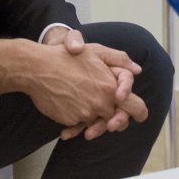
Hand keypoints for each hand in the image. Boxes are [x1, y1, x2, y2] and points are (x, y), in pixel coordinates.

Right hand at [0, 33, 145, 139]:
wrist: (38, 68)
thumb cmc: (68, 57)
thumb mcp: (97, 51)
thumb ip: (119, 60)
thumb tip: (137, 70)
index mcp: (111, 88)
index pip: (135, 107)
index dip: (139, 113)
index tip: (140, 117)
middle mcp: (101, 104)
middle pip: (117, 120)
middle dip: (116, 120)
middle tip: (113, 121)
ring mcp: (85, 114)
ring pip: (97, 124)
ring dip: (95, 124)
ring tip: (90, 123)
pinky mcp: (70, 120)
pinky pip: (79, 127)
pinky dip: (77, 126)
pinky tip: (72, 124)